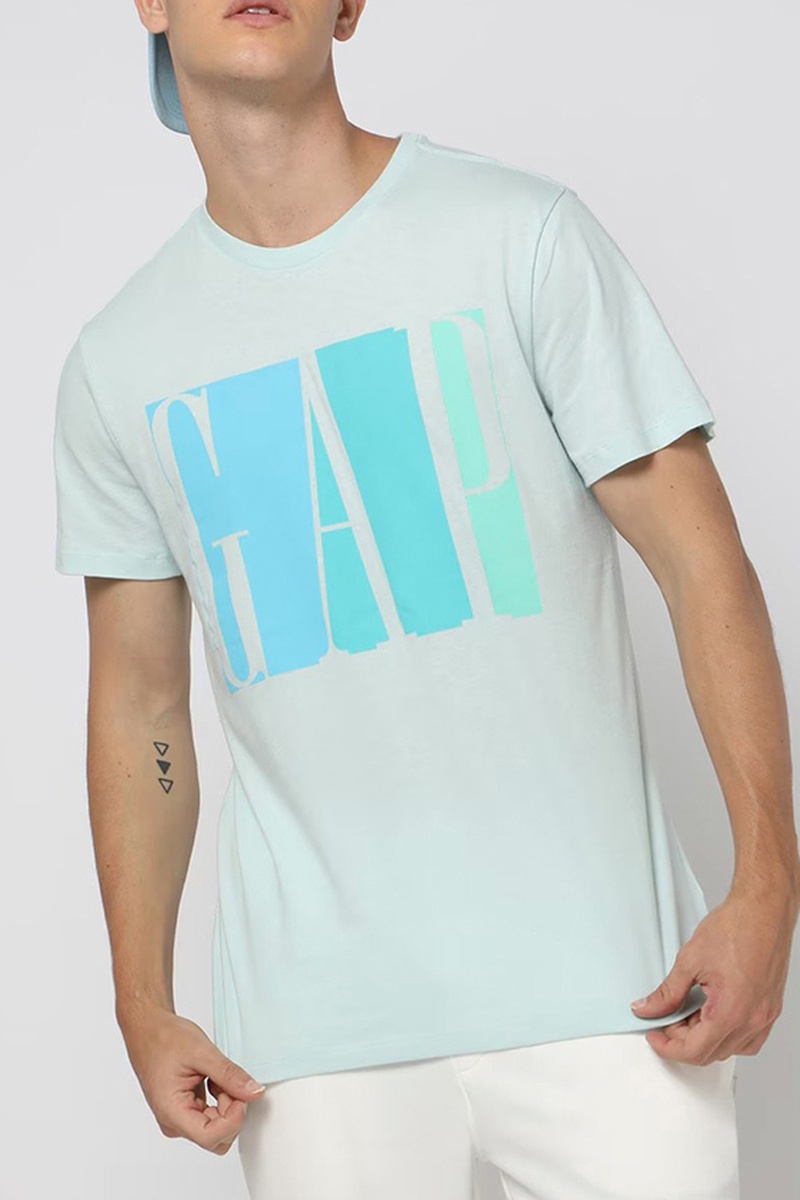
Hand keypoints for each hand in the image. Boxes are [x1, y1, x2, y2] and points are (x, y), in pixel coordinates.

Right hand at [118, 1006, 265, 1153]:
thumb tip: (254, 1092)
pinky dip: (220, 1099)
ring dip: (227, 1103)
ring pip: (217, 1127)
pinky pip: (212, 1115)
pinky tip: (213, 1079)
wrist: (148, 1030)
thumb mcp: (202, 1052)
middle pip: (217, 1137)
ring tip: (218, 1076)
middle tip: (230, 1081)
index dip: (233, 1119)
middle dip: (231, 1111)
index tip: (241, 1094)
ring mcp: (180, 1118)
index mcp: (172, 1112)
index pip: (210, 1136)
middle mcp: (174, 1122)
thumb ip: (229, 1075)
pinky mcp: (186, 1110)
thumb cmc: (164, 1039)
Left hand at [628, 885, 798, 1064]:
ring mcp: (764, 1017)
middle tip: (666, 1020)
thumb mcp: (689, 961)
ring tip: (688, 1014)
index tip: (655, 1036)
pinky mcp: (771, 1010)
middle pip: (710, 1053)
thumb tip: (649, 1008)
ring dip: (705, 1039)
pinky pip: (748, 1040)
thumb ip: (667, 992)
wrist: (762, 912)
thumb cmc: (735, 928)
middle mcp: (751, 1020)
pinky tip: (713, 1017)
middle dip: (683, 1041)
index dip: (667, 1047)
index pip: (694, 1051)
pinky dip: (727, 1036)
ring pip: (730, 1049)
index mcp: (730, 1012)